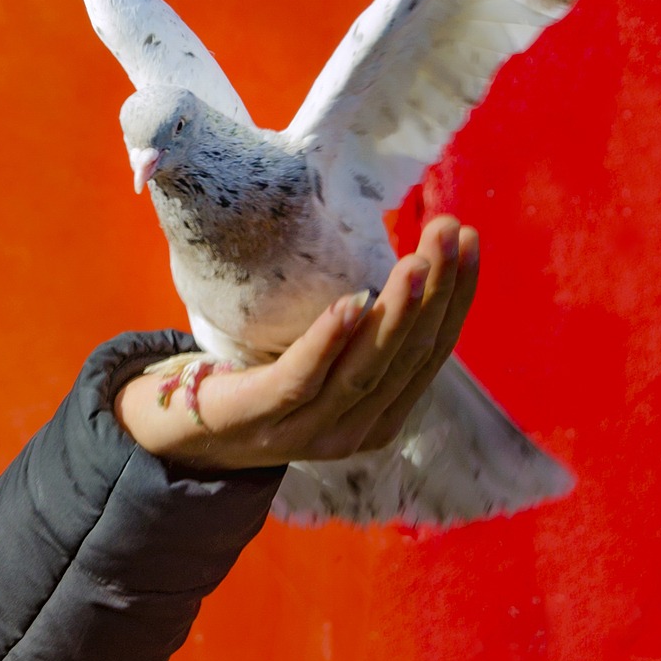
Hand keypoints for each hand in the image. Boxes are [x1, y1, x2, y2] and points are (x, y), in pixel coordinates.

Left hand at [113, 215, 478, 469]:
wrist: (190, 430)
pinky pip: (304, 378)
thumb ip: (372, 333)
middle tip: (450, 230)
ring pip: (367, 366)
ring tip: (417, 261)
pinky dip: (330, 339)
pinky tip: (353, 300)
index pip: (432, 352)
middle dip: (436, 290)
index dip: (455, 296)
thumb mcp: (333, 359)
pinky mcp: (264, 416)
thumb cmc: (270, 380)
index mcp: (384, 415)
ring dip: (397, 310)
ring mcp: (311, 430)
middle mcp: (357, 429)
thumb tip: (417, 264)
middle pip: (408, 355)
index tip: (470, 240)